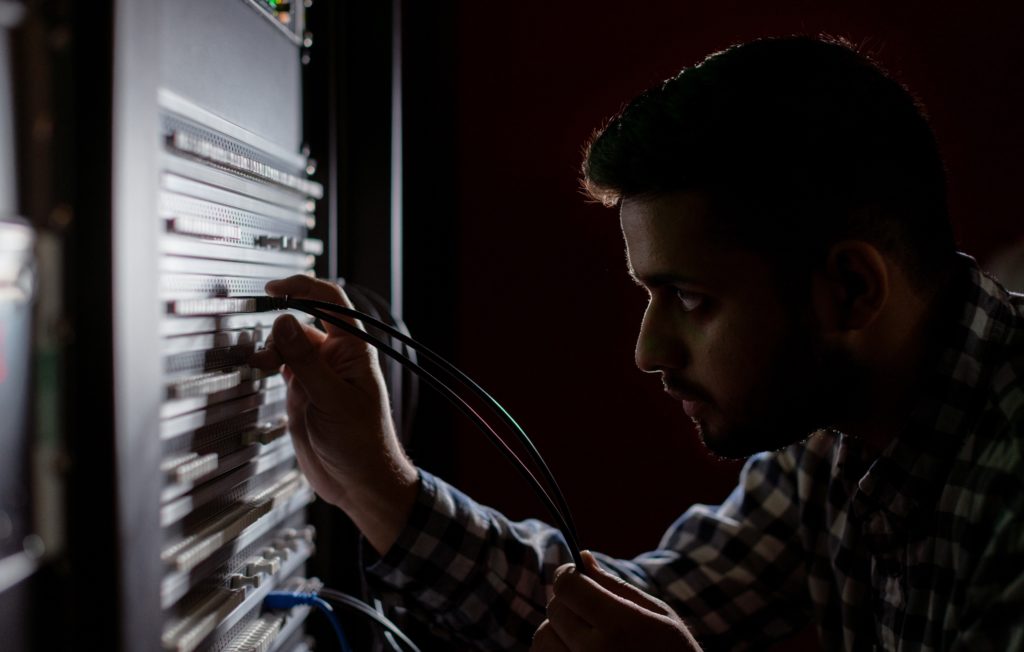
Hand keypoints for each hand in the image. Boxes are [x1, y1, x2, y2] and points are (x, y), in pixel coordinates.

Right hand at [248, 275, 417, 552]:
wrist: (358, 482)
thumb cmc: (362, 444)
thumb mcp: (331, 399)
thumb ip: (305, 361)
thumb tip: (284, 322)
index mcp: (353, 350)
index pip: (330, 303)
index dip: (303, 287)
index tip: (274, 288)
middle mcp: (335, 357)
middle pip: (300, 324)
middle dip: (278, 329)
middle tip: (263, 350)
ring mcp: (318, 375)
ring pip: (287, 346)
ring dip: (270, 350)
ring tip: (259, 365)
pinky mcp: (303, 392)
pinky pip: (282, 367)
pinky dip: (267, 365)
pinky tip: (258, 371)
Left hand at [532, 551, 701, 651]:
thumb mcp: (658, 615)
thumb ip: (616, 586)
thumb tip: (582, 557)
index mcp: (620, 625)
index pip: (567, 586)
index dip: (570, 576)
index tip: (579, 578)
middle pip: (554, 609)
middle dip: (568, 602)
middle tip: (590, 609)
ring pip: (542, 638)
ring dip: (557, 630)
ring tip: (584, 635)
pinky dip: (556, 651)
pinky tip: (579, 651)